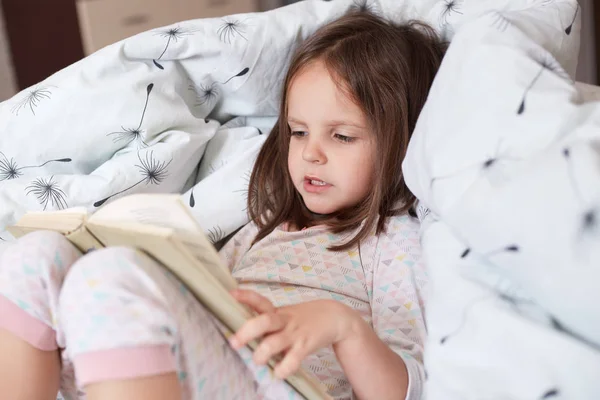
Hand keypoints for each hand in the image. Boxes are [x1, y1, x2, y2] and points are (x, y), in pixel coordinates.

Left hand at [229, 289, 363, 378]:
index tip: (231, 294)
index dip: (246, 297)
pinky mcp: (305, 346)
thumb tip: (242, 334)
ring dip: (263, 353)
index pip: (260, 301)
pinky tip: (278, 373)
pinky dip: (284, 368)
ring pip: (275, 342)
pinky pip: (293, 359)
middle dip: (247, 331)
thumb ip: (267, 322)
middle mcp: (284, 321)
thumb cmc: (303, 319)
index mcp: (278, 311)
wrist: (335, 318)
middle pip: (264, 321)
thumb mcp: (286, 315)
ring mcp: (295, 334)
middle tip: (234, 342)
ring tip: (257, 360)